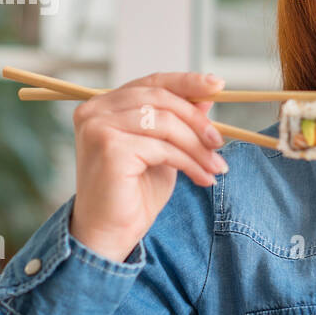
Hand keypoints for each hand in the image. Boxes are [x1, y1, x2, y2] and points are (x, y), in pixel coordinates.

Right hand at [68, 71, 228, 262]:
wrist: (109, 233)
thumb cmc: (134, 193)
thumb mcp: (165, 150)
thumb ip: (179, 122)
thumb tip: (206, 97)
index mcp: (104, 105)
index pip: (151, 82)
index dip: (187, 82)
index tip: (218, 85)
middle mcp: (95, 111)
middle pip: (160, 99)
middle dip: (197, 120)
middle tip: (220, 142)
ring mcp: (98, 127)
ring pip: (165, 123)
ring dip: (197, 146)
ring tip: (215, 167)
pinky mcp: (109, 148)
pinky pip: (162, 148)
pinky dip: (189, 163)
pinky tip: (202, 179)